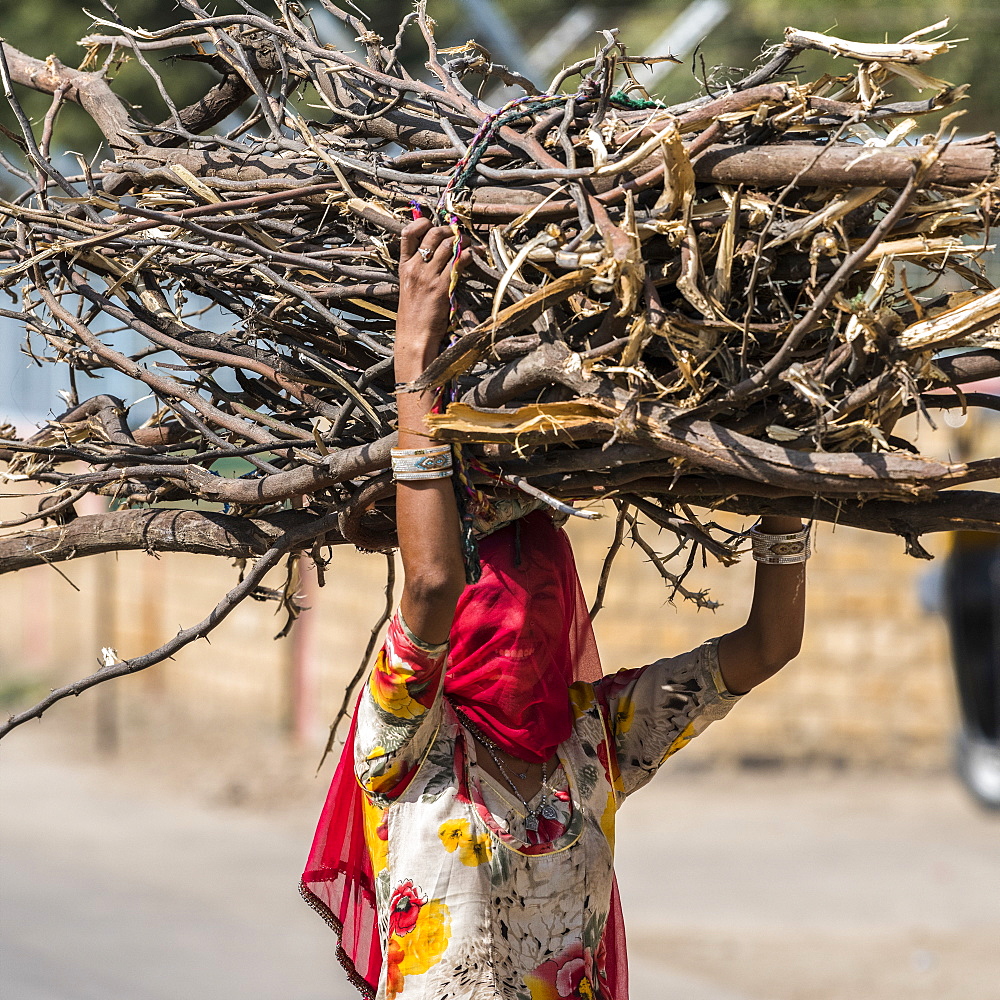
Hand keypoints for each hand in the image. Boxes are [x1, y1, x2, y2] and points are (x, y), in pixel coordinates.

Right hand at [396, 219, 468, 367]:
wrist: (414, 337)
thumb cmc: (414, 316)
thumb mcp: (409, 288)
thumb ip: (419, 271)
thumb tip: (436, 255)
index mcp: (403, 267)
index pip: (407, 233)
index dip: (421, 222)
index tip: (433, 224)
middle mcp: (414, 268)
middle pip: (432, 235)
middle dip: (449, 230)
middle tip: (459, 234)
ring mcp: (428, 277)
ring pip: (448, 245)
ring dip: (463, 241)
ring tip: (470, 244)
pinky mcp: (442, 287)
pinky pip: (459, 262)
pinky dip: (469, 255)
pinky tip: (475, 256)